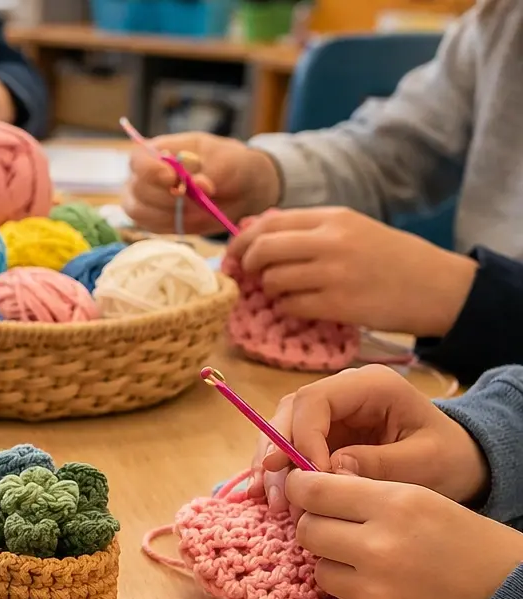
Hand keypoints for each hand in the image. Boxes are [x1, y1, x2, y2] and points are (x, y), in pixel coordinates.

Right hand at [121, 132, 279, 233]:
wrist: (238, 191)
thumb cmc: (228, 166)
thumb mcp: (225, 161)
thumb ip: (209, 171)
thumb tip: (197, 184)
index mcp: (157, 151)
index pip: (138, 159)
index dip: (150, 170)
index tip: (172, 178)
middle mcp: (143, 176)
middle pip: (137, 188)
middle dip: (165, 196)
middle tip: (194, 195)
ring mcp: (144, 200)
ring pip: (140, 211)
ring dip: (169, 212)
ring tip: (197, 205)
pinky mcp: (151, 221)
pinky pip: (151, 227)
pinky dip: (172, 224)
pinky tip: (191, 217)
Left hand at [225, 207, 477, 334]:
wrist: (437, 286)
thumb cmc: (392, 259)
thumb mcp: (354, 230)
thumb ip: (310, 231)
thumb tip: (255, 234)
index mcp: (334, 217)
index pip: (270, 222)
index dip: (243, 239)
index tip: (234, 254)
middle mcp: (332, 241)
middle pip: (263, 249)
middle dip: (246, 265)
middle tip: (248, 276)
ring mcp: (334, 273)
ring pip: (273, 280)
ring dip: (270, 290)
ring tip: (285, 292)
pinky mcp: (338, 304)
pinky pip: (290, 306)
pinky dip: (288, 309)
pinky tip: (301, 307)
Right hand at [251, 364, 488, 515]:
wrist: (457, 462)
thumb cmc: (447, 458)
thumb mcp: (424, 463)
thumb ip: (378, 464)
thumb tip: (330, 470)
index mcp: (372, 386)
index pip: (315, 402)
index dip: (302, 439)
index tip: (312, 480)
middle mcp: (342, 392)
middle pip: (290, 414)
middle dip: (277, 455)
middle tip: (279, 497)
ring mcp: (329, 414)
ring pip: (281, 431)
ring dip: (272, 469)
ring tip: (275, 506)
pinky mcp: (321, 436)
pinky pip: (287, 450)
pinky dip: (276, 474)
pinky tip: (265, 497)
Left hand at [287, 470, 522, 598]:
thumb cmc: (477, 549)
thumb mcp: (430, 504)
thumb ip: (371, 498)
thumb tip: (311, 493)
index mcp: (396, 504)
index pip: (313, 490)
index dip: (302, 490)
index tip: (303, 494)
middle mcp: (378, 546)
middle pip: (307, 532)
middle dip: (319, 532)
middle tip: (344, 537)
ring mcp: (374, 593)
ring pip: (321, 572)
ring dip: (340, 571)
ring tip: (380, 573)